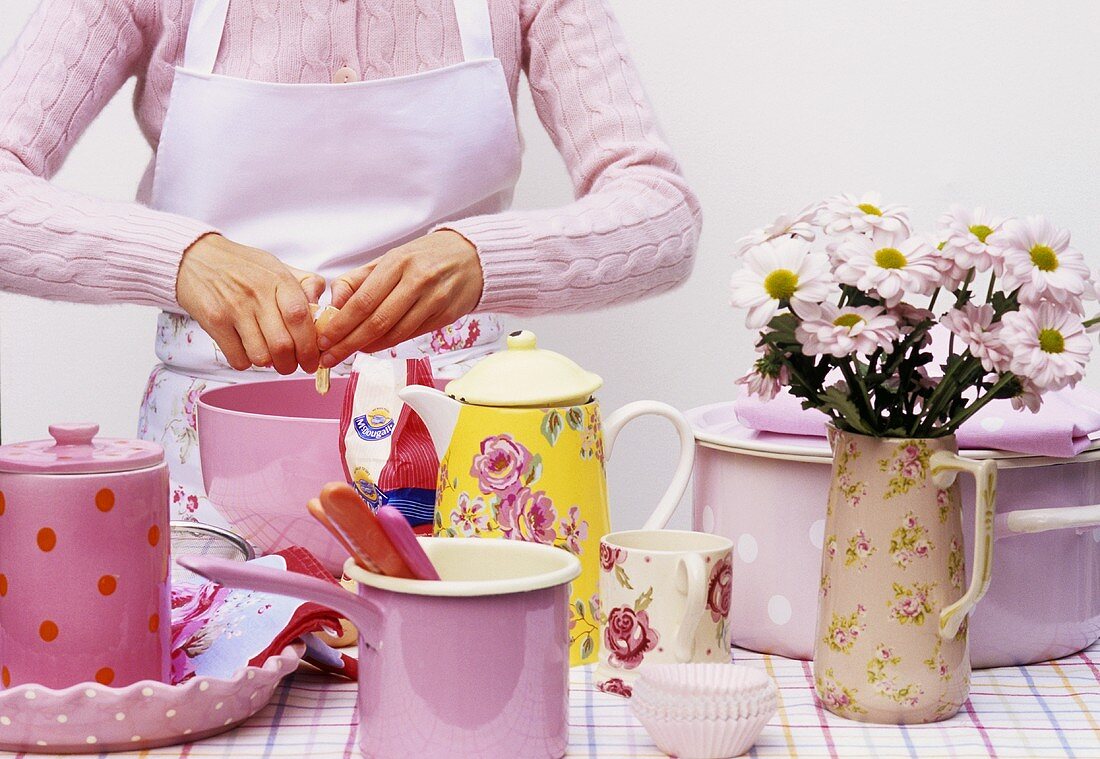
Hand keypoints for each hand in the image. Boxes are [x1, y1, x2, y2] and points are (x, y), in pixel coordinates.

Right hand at [176, 233, 326, 373]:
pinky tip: (247, 351)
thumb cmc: (243, 267)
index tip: (314, 359)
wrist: (195, 258)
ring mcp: (233, 308)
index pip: (300, 317)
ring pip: (261, 356)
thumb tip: (325, 310)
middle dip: (292, 364)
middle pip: (283, 344)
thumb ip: (305, 285)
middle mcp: (256, 294)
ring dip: (269, 364)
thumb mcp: (277, 266)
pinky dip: (246, 363)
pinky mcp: (214, 321)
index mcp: (278, 279)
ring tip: (269, 357)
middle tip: (292, 365)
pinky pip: (238, 358)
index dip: (310, 345)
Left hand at [317, 230, 483, 365]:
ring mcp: (434, 300)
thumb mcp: (390, 258)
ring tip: (350, 352)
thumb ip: (358, 280)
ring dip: (369, 347)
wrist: (472, 258)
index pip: (363, 300)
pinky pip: (412, 336)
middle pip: (377, 321)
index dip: (342, 324)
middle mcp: (418, 280)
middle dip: (349, 343)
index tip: (325, 339)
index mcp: (398, 262)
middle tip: (330, 356)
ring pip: (395, 333)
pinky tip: (374, 345)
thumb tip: (333, 305)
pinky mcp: (445, 316)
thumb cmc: (424, 258)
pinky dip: (389, 344)